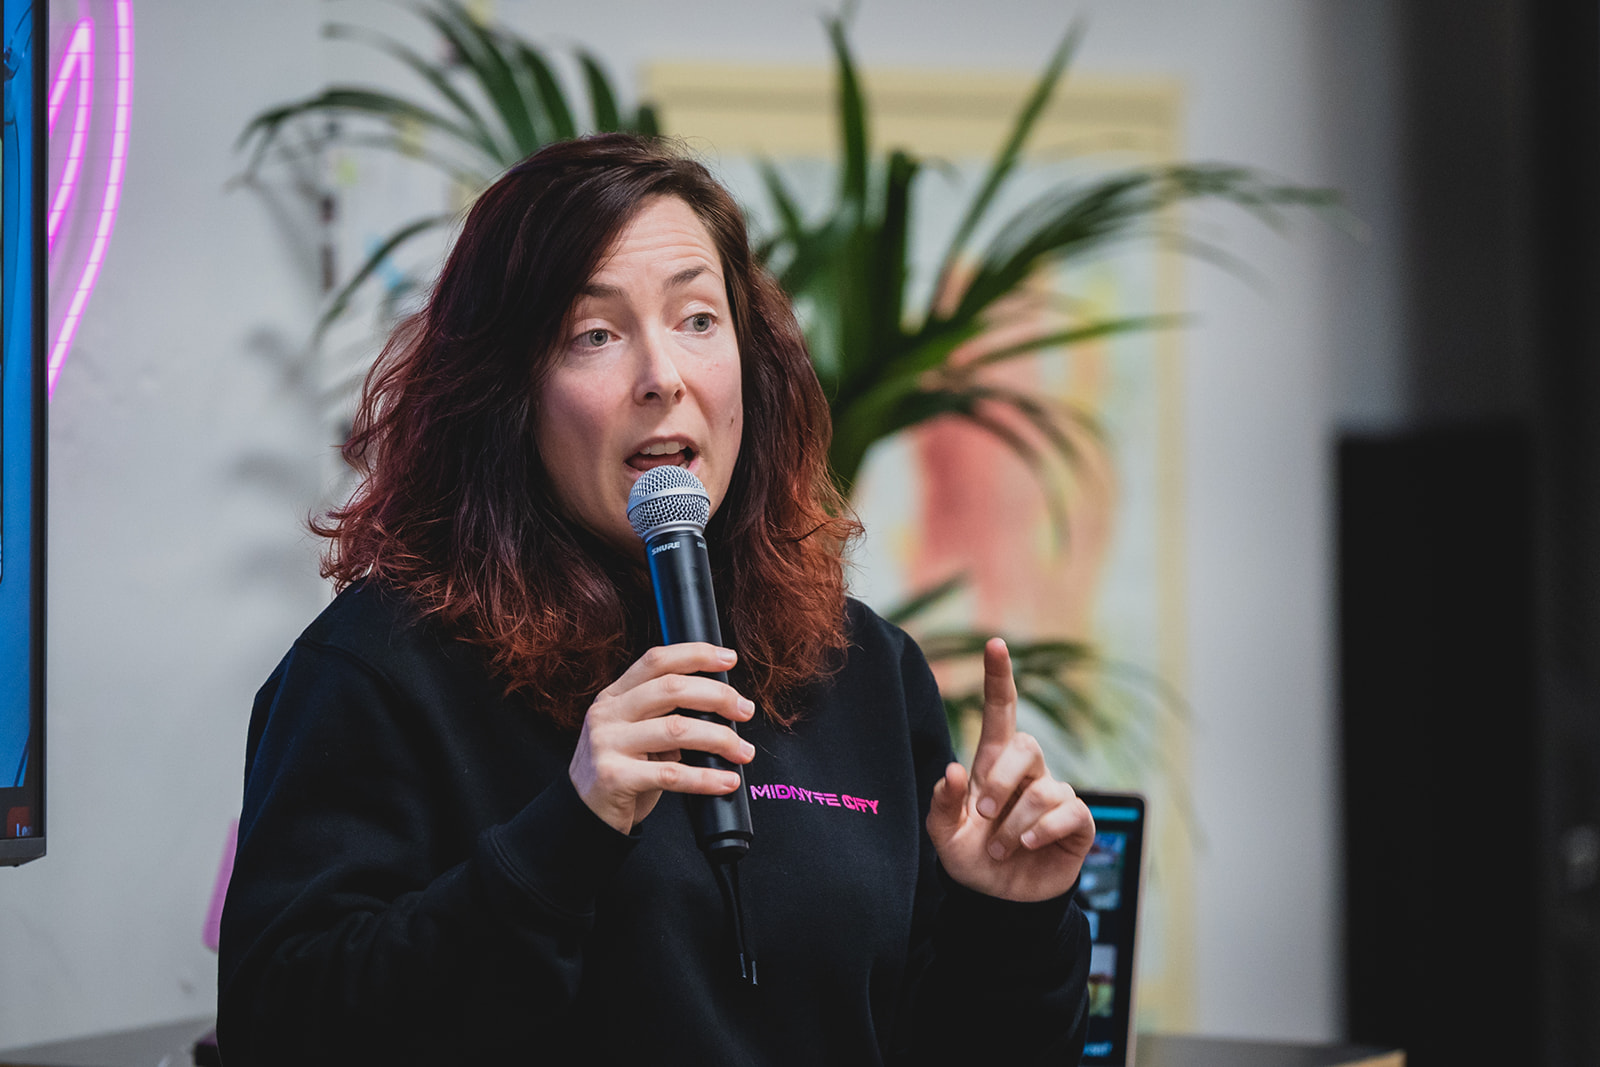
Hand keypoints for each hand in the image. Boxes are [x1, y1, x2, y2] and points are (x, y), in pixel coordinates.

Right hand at [569, 643, 755, 833]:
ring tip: (742, 752)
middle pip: (671, 689)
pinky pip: (672, 774)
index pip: (656, 661)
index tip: (728, 658)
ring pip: (677, 730)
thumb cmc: (619, 772)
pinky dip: (706, 778)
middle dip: (718, 696)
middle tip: (744, 710)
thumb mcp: (634, 733)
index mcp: (613, 696)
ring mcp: (607, 744)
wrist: (583, 817)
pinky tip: (726, 780)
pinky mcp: (614, 777)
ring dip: (720, 739)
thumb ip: (663, 714)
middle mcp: (607, 714)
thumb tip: (719, 705)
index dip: (695, 654)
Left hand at [926, 638, 1095, 901]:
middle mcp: (1027, 774)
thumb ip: (942, 803)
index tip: (994, 644)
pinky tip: (1026, 847)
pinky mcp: (1076, 823)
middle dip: (1001, 780)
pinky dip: (1041, 832)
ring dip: (1014, 824)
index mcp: (992, 765)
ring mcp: (1053, 796)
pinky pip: (1068, 812)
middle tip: (982, 816)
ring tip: (1000, 849)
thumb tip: (953, 771)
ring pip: (1044, 788)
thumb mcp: (943, 835)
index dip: (999, 678)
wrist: (996, 902)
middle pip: (1025, 745)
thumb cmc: (970, 859)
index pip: (1001, 711)